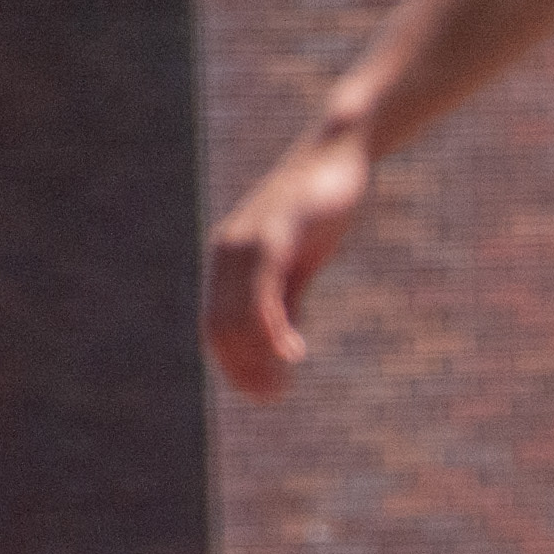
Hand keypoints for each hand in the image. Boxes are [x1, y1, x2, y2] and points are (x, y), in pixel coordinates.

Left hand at [204, 118, 374, 399]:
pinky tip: (294, 355)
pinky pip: (264, 294)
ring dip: (258, 359)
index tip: (263, 394)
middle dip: (243, 371)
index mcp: (229, 261)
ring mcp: (248, 244)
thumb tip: (281, 341)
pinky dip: (275, 331)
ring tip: (282, 385)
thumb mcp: (301, 260)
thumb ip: (286, 297)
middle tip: (274, 398)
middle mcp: (228, 253)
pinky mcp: (275, 237)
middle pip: (221, 329)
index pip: (216, 327)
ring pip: (238, 317)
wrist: (338, 155)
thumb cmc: (321, 207)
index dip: (233, 367)